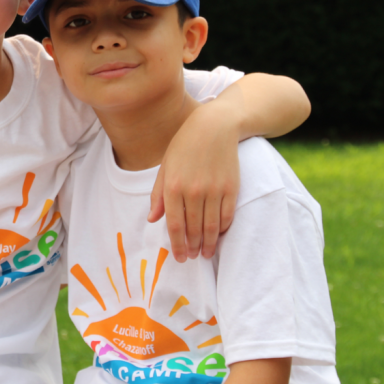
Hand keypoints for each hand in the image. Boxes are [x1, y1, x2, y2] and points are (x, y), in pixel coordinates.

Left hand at [149, 100, 240, 261]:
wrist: (214, 126)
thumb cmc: (184, 145)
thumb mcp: (165, 167)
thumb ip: (158, 195)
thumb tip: (153, 220)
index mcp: (173, 186)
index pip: (174, 225)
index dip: (177, 244)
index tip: (179, 257)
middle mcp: (193, 191)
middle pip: (193, 229)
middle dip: (192, 247)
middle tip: (192, 258)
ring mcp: (214, 190)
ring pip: (211, 226)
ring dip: (208, 244)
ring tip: (206, 254)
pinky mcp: (231, 188)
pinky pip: (227, 216)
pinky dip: (222, 229)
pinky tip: (218, 235)